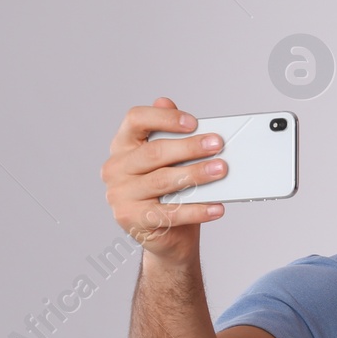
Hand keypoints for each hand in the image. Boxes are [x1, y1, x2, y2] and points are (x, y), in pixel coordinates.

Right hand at [101, 96, 225, 262]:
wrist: (165, 235)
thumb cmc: (168, 192)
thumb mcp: (168, 160)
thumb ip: (166, 133)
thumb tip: (166, 102)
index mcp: (122, 146)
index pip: (135, 120)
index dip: (164, 118)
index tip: (193, 122)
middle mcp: (116, 168)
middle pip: (154, 152)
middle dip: (189, 148)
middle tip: (217, 145)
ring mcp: (120, 195)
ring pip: (163, 181)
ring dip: (196, 174)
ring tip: (220, 170)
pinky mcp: (132, 219)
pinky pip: (170, 213)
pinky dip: (197, 210)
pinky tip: (216, 207)